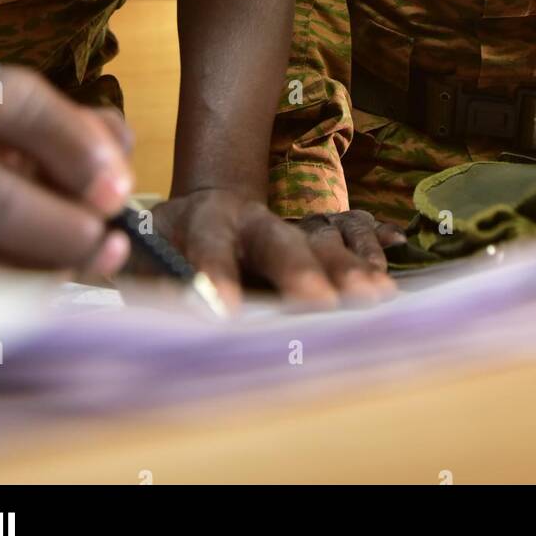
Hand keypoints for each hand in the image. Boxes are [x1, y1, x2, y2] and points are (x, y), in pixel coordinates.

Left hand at [148, 190, 403, 310]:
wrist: (207, 208)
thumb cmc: (166, 247)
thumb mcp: (144, 258)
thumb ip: (152, 287)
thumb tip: (157, 327)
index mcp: (204, 222)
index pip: (209, 247)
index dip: (216, 276)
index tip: (224, 314)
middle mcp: (252, 219)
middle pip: (279, 241)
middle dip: (301, 272)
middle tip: (322, 302)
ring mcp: (290, 223)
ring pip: (323, 241)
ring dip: (349, 270)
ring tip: (376, 298)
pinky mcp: (318, 232)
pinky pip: (354, 235)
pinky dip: (374, 252)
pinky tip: (392, 275)